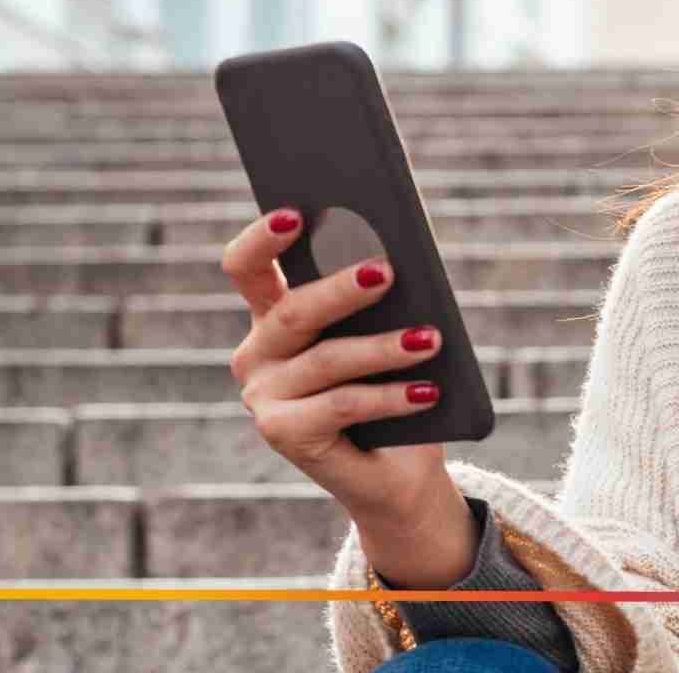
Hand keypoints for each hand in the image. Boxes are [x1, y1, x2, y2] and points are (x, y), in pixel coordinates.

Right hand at [222, 207, 454, 531]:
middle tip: (388, 271)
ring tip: (431, 338)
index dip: (262, 239)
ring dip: (383, 348)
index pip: (247, 267)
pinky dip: (389, 396)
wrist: (397, 465)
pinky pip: (341, 406)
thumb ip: (378, 296)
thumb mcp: (385, 329)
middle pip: (291, 312)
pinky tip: (426, 391)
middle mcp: (257, 352)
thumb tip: (394, 257)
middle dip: (340, 290)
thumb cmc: (391, 380)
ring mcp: (264, 395)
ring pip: (325, 359)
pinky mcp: (282, 434)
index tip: (295, 213)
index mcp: (273, 314)